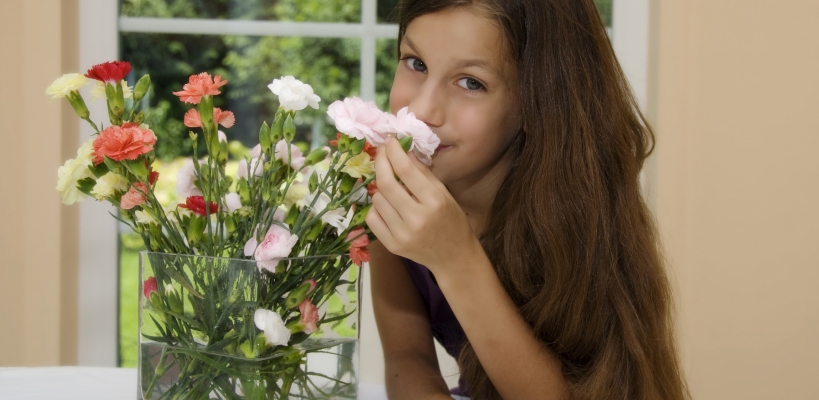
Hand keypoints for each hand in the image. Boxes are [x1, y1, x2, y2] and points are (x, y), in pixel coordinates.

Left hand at [365, 137, 479, 275]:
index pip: (406, 171)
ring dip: (381, 188)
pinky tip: (388, 206)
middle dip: (381, 163)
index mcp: (434, 202)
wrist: (453, 256)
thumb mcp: (444, 193)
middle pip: (386, 183)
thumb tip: (403, 150)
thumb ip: (423, 172)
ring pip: (376, 199)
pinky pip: (372, 218)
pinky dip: (377, 207)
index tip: (389, 141)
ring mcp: (402, 234)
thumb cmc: (452, 220)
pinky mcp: (392, 245)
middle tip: (382, 153)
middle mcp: (416, 218)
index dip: (394, 152)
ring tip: (392, 187)